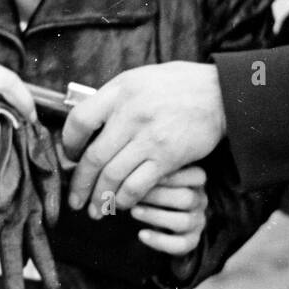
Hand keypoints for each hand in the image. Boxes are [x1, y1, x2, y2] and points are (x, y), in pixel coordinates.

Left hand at [61, 62, 225, 215]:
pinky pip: (137, 185)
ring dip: (100, 198)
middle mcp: (130, 114)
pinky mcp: (167, 157)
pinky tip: (121, 203)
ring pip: (112, 176)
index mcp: (119, 91)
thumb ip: (114, 97)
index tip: (70, 156)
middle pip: (93, 157)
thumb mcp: (139, 78)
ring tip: (95, 210)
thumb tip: (89, 122)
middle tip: (75, 199)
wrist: (221, 93)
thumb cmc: (178, 84)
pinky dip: (125, 199)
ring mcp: (148, 137)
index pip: (79, 121)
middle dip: (80, 184)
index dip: (68, 144)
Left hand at [132, 166, 207, 257]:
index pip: (197, 176)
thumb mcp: (158, 178)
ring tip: (134, 211)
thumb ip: (153, 172)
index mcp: (197, 181)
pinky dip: (159, 241)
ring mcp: (198, 221)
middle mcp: (200, 201)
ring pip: (184, 221)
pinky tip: (142, 234)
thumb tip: (133, 172)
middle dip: (158, 197)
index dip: (172, 176)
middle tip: (135, 194)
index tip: (146, 173)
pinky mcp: (191, 241)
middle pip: (187, 199)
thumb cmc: (156, 190)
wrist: (158, 218)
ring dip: (155, 216)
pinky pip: (180, 244)